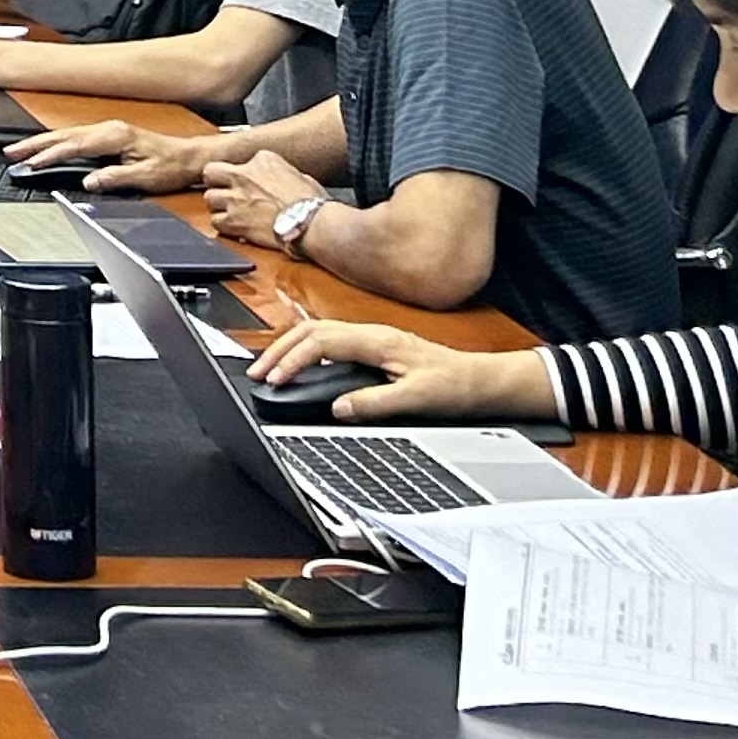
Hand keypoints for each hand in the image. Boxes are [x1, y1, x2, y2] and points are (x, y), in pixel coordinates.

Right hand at [3, 117, 218, 194]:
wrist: (189, 157)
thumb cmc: (172, 166)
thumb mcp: (146, 177)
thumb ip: (115, 178)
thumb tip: (89, 181)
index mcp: (115, 136)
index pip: (74, 146)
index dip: (50, 155)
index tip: (30, 164)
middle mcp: (108, 129)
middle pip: (63, 135)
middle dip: (34, 144)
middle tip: (10, 152)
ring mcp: (107, 131)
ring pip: (66, 134)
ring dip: (42, 142)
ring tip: (19, 150)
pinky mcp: (108, 136)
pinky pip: (75, 137)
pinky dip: (56, 142)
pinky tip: (46, 147)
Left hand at [202, 150, 327, 247]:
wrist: (310, 222)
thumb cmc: (311, 202)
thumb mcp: (299, 175)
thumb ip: (281, 174)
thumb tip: (281, 181)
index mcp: (263, 159)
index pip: (241, 160)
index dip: (243, 173)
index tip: (249, 182)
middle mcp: (244, 175)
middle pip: (211, 172)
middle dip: (215, 181)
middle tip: (224, 190)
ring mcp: (236, 198)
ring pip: (209, 197)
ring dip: (218, 204)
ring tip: (230, 210)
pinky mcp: (234, 221)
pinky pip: (215, 221)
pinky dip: (222, 225)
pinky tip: (233, 226)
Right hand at [245, 316, 550, 422]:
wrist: (481, 381)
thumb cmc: (455, 387)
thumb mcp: (417, 400)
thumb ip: (374, 403)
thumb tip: (337, 408)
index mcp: (378, 341)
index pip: (321, 342)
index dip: (292, 360)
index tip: (273, 379)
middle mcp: (371, 334)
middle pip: (310, 330)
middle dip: (278, 349)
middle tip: (256, 373)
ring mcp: (371, 338)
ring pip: (317, 332)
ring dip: (288, 347)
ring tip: (268, 368)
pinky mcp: (373, 346)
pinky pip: (328, 340)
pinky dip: (304, 349)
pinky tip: (298, 364)